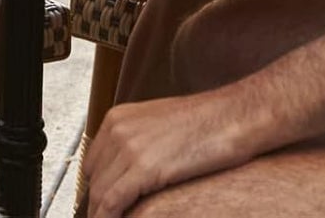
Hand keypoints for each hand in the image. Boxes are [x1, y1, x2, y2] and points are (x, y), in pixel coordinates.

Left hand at [86, 94, 254, 217]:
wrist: (231, 116)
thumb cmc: (204, 123)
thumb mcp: (158, 126)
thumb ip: (136, 144)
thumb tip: (128, 173)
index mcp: (118, 118)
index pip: (92, 164)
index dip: (97, 189)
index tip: (102, 206)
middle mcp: (117, 129)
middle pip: (93, 180)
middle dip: (98, 204)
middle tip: (109, 217)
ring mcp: (129, 147)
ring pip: (99, 194)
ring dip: (102, 214)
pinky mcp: (144, 167)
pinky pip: (112, 202)